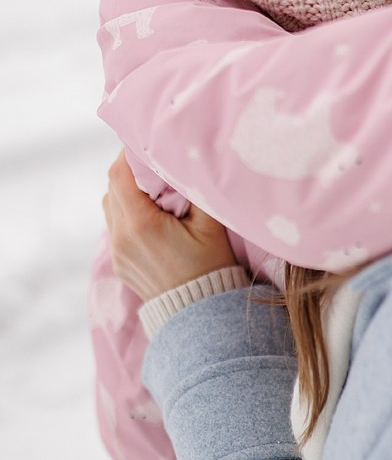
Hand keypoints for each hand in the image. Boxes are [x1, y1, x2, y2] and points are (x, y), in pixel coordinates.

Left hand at [103, 152, 236, 301]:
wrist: (201, 313)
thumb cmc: (211, 266)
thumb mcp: (210, 223)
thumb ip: (194, 188)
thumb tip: (186, 159)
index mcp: (140, 224)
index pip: (121, 174)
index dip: (132, 154)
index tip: (150, 146)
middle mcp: (121, 236)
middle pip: (113, 186)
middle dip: (132, 171)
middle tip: (158, 166)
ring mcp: (117, 252)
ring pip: (111, 204)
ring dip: (128, 191)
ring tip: (156, 191)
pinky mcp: (119, 262)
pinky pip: (116, 225)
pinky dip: (129, 212)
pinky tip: (154, 215)